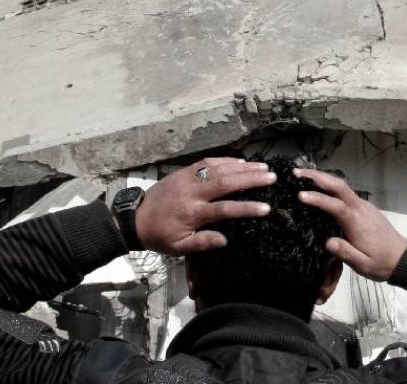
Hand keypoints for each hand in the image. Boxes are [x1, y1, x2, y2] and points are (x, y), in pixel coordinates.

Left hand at [135, 158, 273, 255]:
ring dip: (242, 167)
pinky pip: (207, 162)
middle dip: (250, 179)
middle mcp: (192, 192)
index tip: (266, 208)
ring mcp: (188, 178)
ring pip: (218, 168)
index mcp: (192, 213)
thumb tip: (225, 239)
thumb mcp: (179, 248)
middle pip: (226, 182)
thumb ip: (203, 243)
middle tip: (271, 177)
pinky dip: (225, 160)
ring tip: (262, 167)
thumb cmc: (160, 235)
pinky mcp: (184, 171)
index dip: (246, 208)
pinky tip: (240, 162)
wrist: (135, 218)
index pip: (224, 209)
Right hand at [295, 168, 406, 281]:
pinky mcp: (363, 207)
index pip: (336, 206)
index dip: (318, 199)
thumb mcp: (362, 265)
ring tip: (301, 176)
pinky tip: (318, 188)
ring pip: (341, 186)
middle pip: (339, 186)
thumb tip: (328, 242)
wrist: (402, 258)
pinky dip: (330, 186)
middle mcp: (360, 209)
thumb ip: (346, 253)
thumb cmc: (381, 263)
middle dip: (318, 177)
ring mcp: (363, 205)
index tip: (300, 196)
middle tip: (296, 173)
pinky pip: (345, 192)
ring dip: (322, 178)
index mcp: (358, 222)